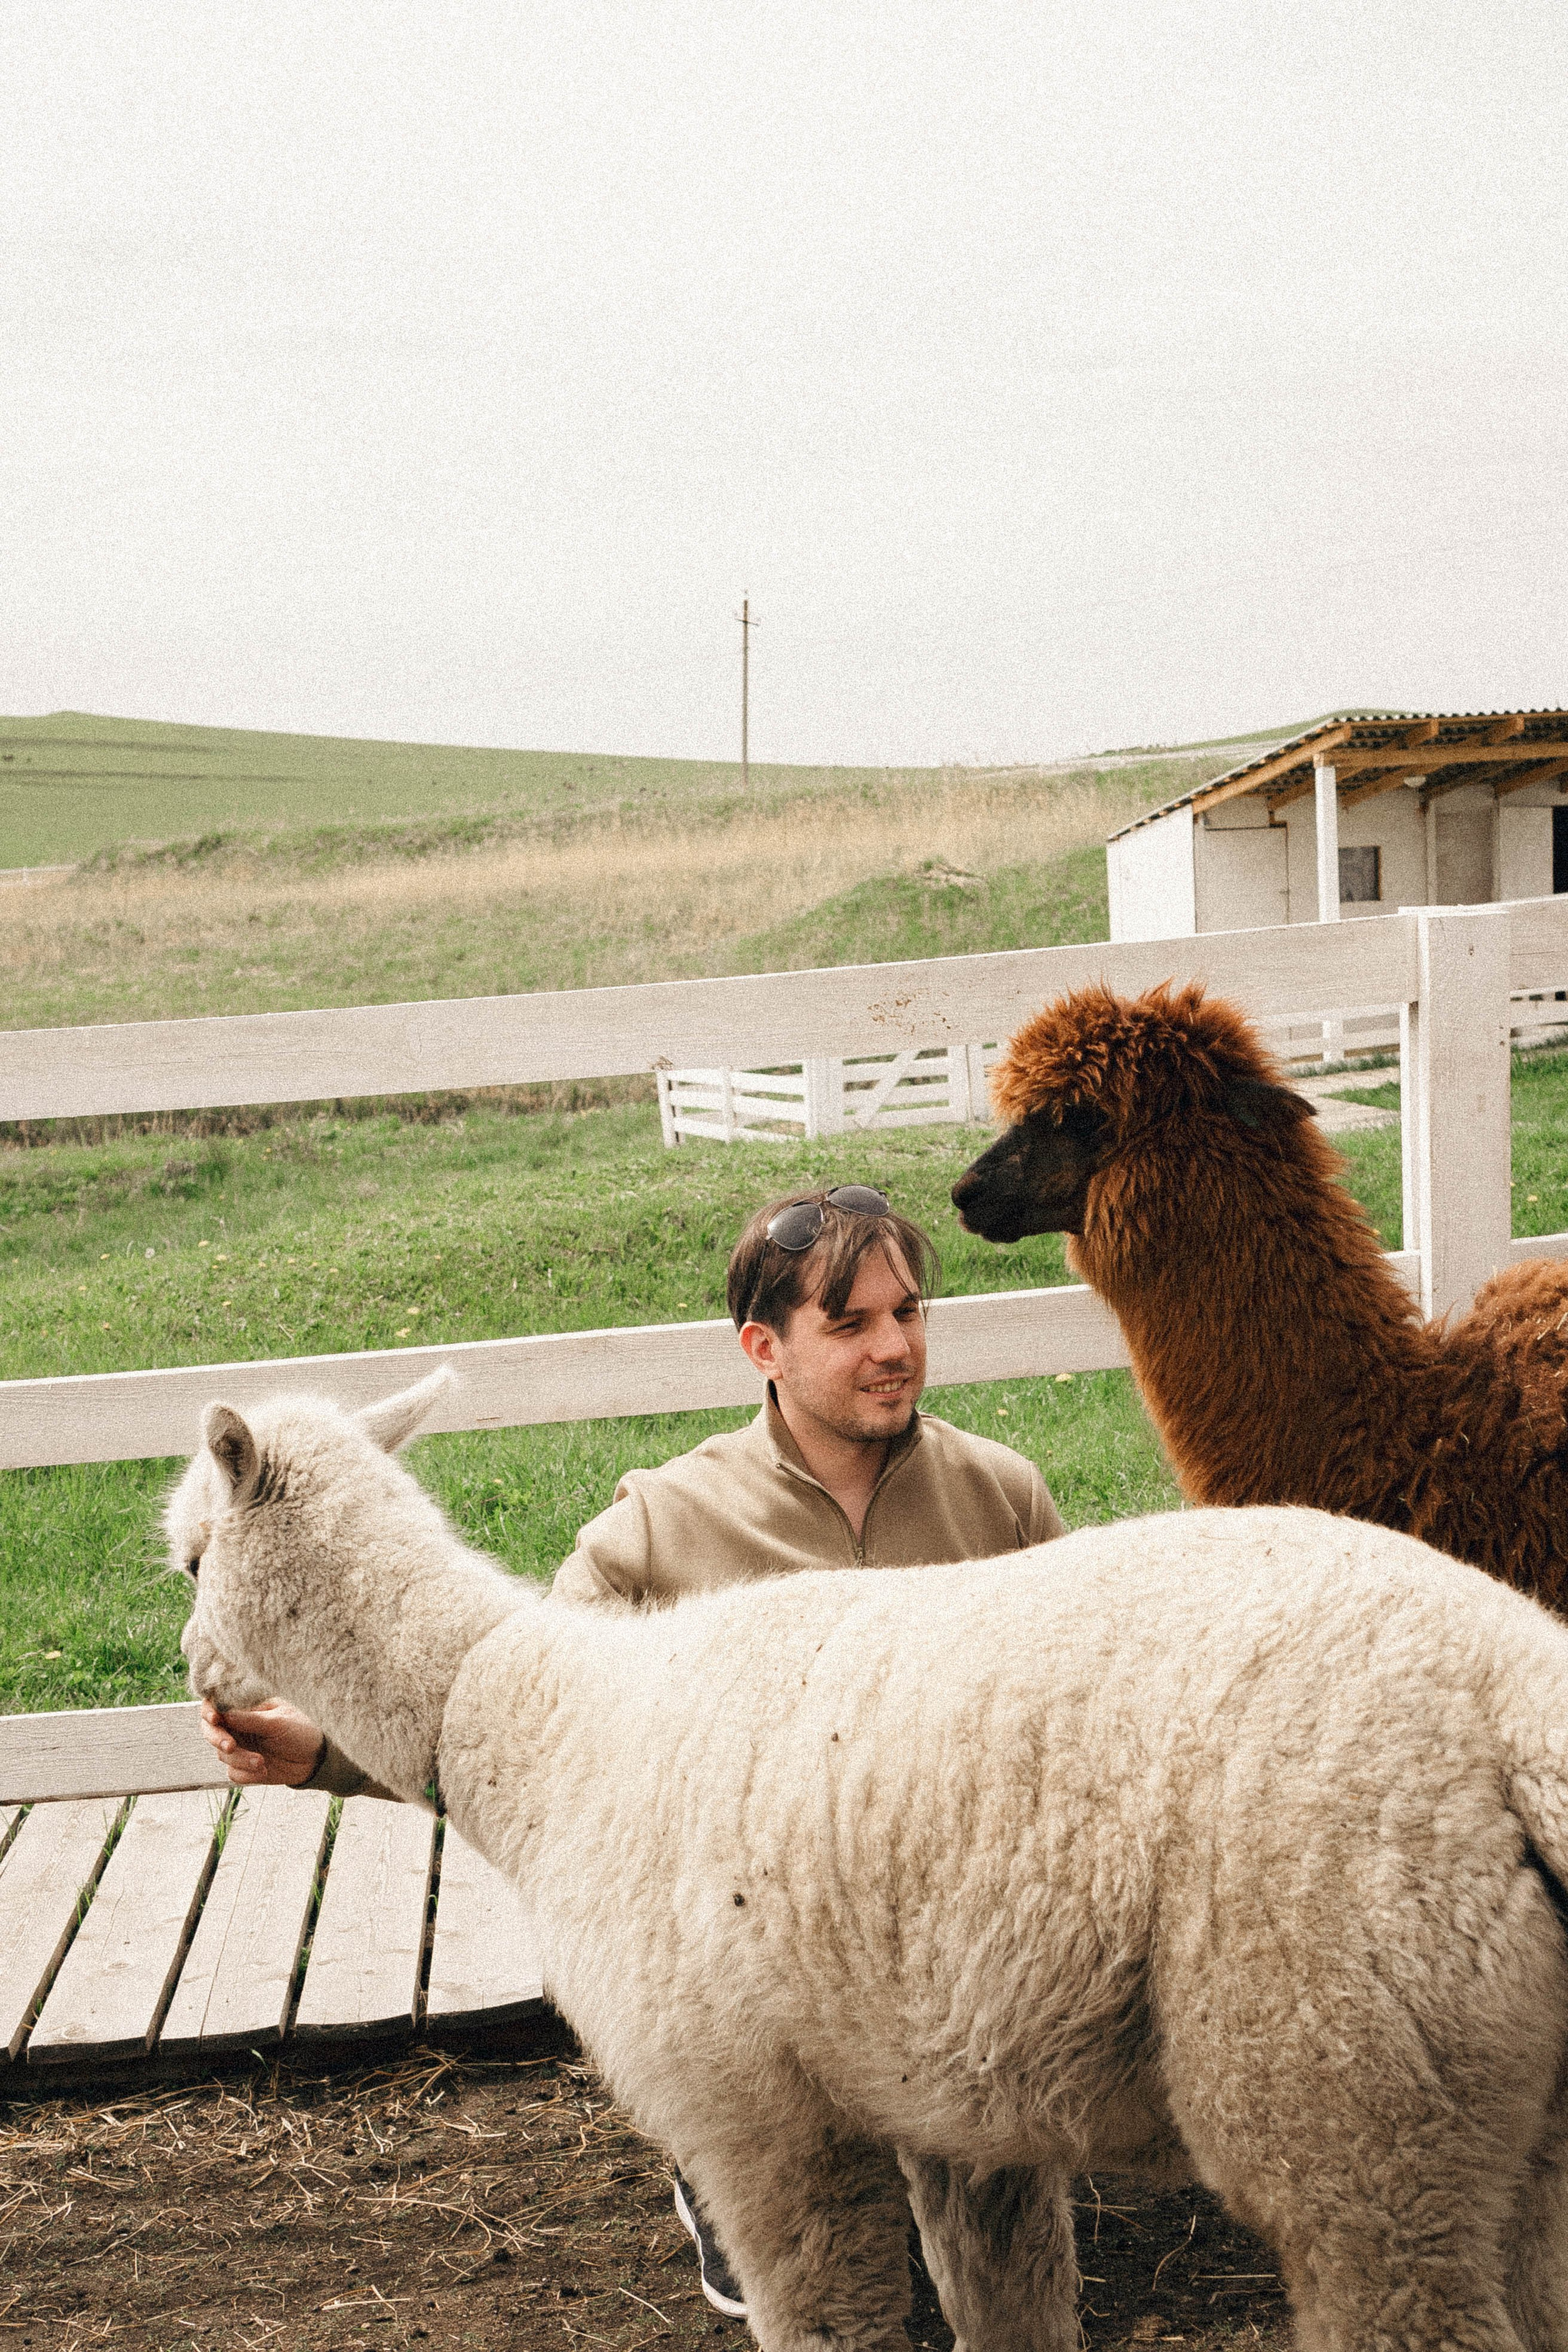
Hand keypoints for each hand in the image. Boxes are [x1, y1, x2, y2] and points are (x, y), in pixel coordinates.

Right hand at [200, 1697, 326, 1787]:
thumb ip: (250, 1718)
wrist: (315, 1759)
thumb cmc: (301, 1731)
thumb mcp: (278, 1722)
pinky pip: (233, 1773)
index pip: (217, 1703)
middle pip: (210, 1730)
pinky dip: (246, 1774)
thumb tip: (223, 1712)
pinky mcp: (243, 1767)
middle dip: (218, 1738)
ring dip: (240, 1760)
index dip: (209, 1709)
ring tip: (262, 1762)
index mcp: (246, 1708)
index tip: (214, 1718)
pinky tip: (265, 1770)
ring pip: (222, 1755)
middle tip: (231, 1746)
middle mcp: (239, 1726)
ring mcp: (240, 1747)